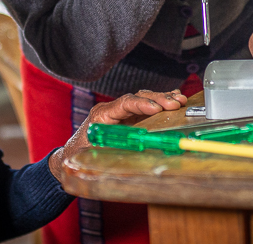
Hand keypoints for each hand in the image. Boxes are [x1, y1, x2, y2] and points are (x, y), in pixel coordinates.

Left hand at [48, 89, 186, 182]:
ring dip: (161, 98)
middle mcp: (111, 109)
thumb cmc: (82, 155)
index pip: (123, 104)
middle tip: (175, 104)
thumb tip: (135, 153)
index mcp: (101, 115)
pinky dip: (159, 101)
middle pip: (136, 98)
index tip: (156, 108)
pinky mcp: (126, 116)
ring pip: (142, 98)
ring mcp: (119, 111)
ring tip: (179, 100)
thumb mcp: (97, 155)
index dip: (141, 104)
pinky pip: (143, 104)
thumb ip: (114, 151)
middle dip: (157, 99)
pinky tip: (173, 98)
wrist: (72, 155)